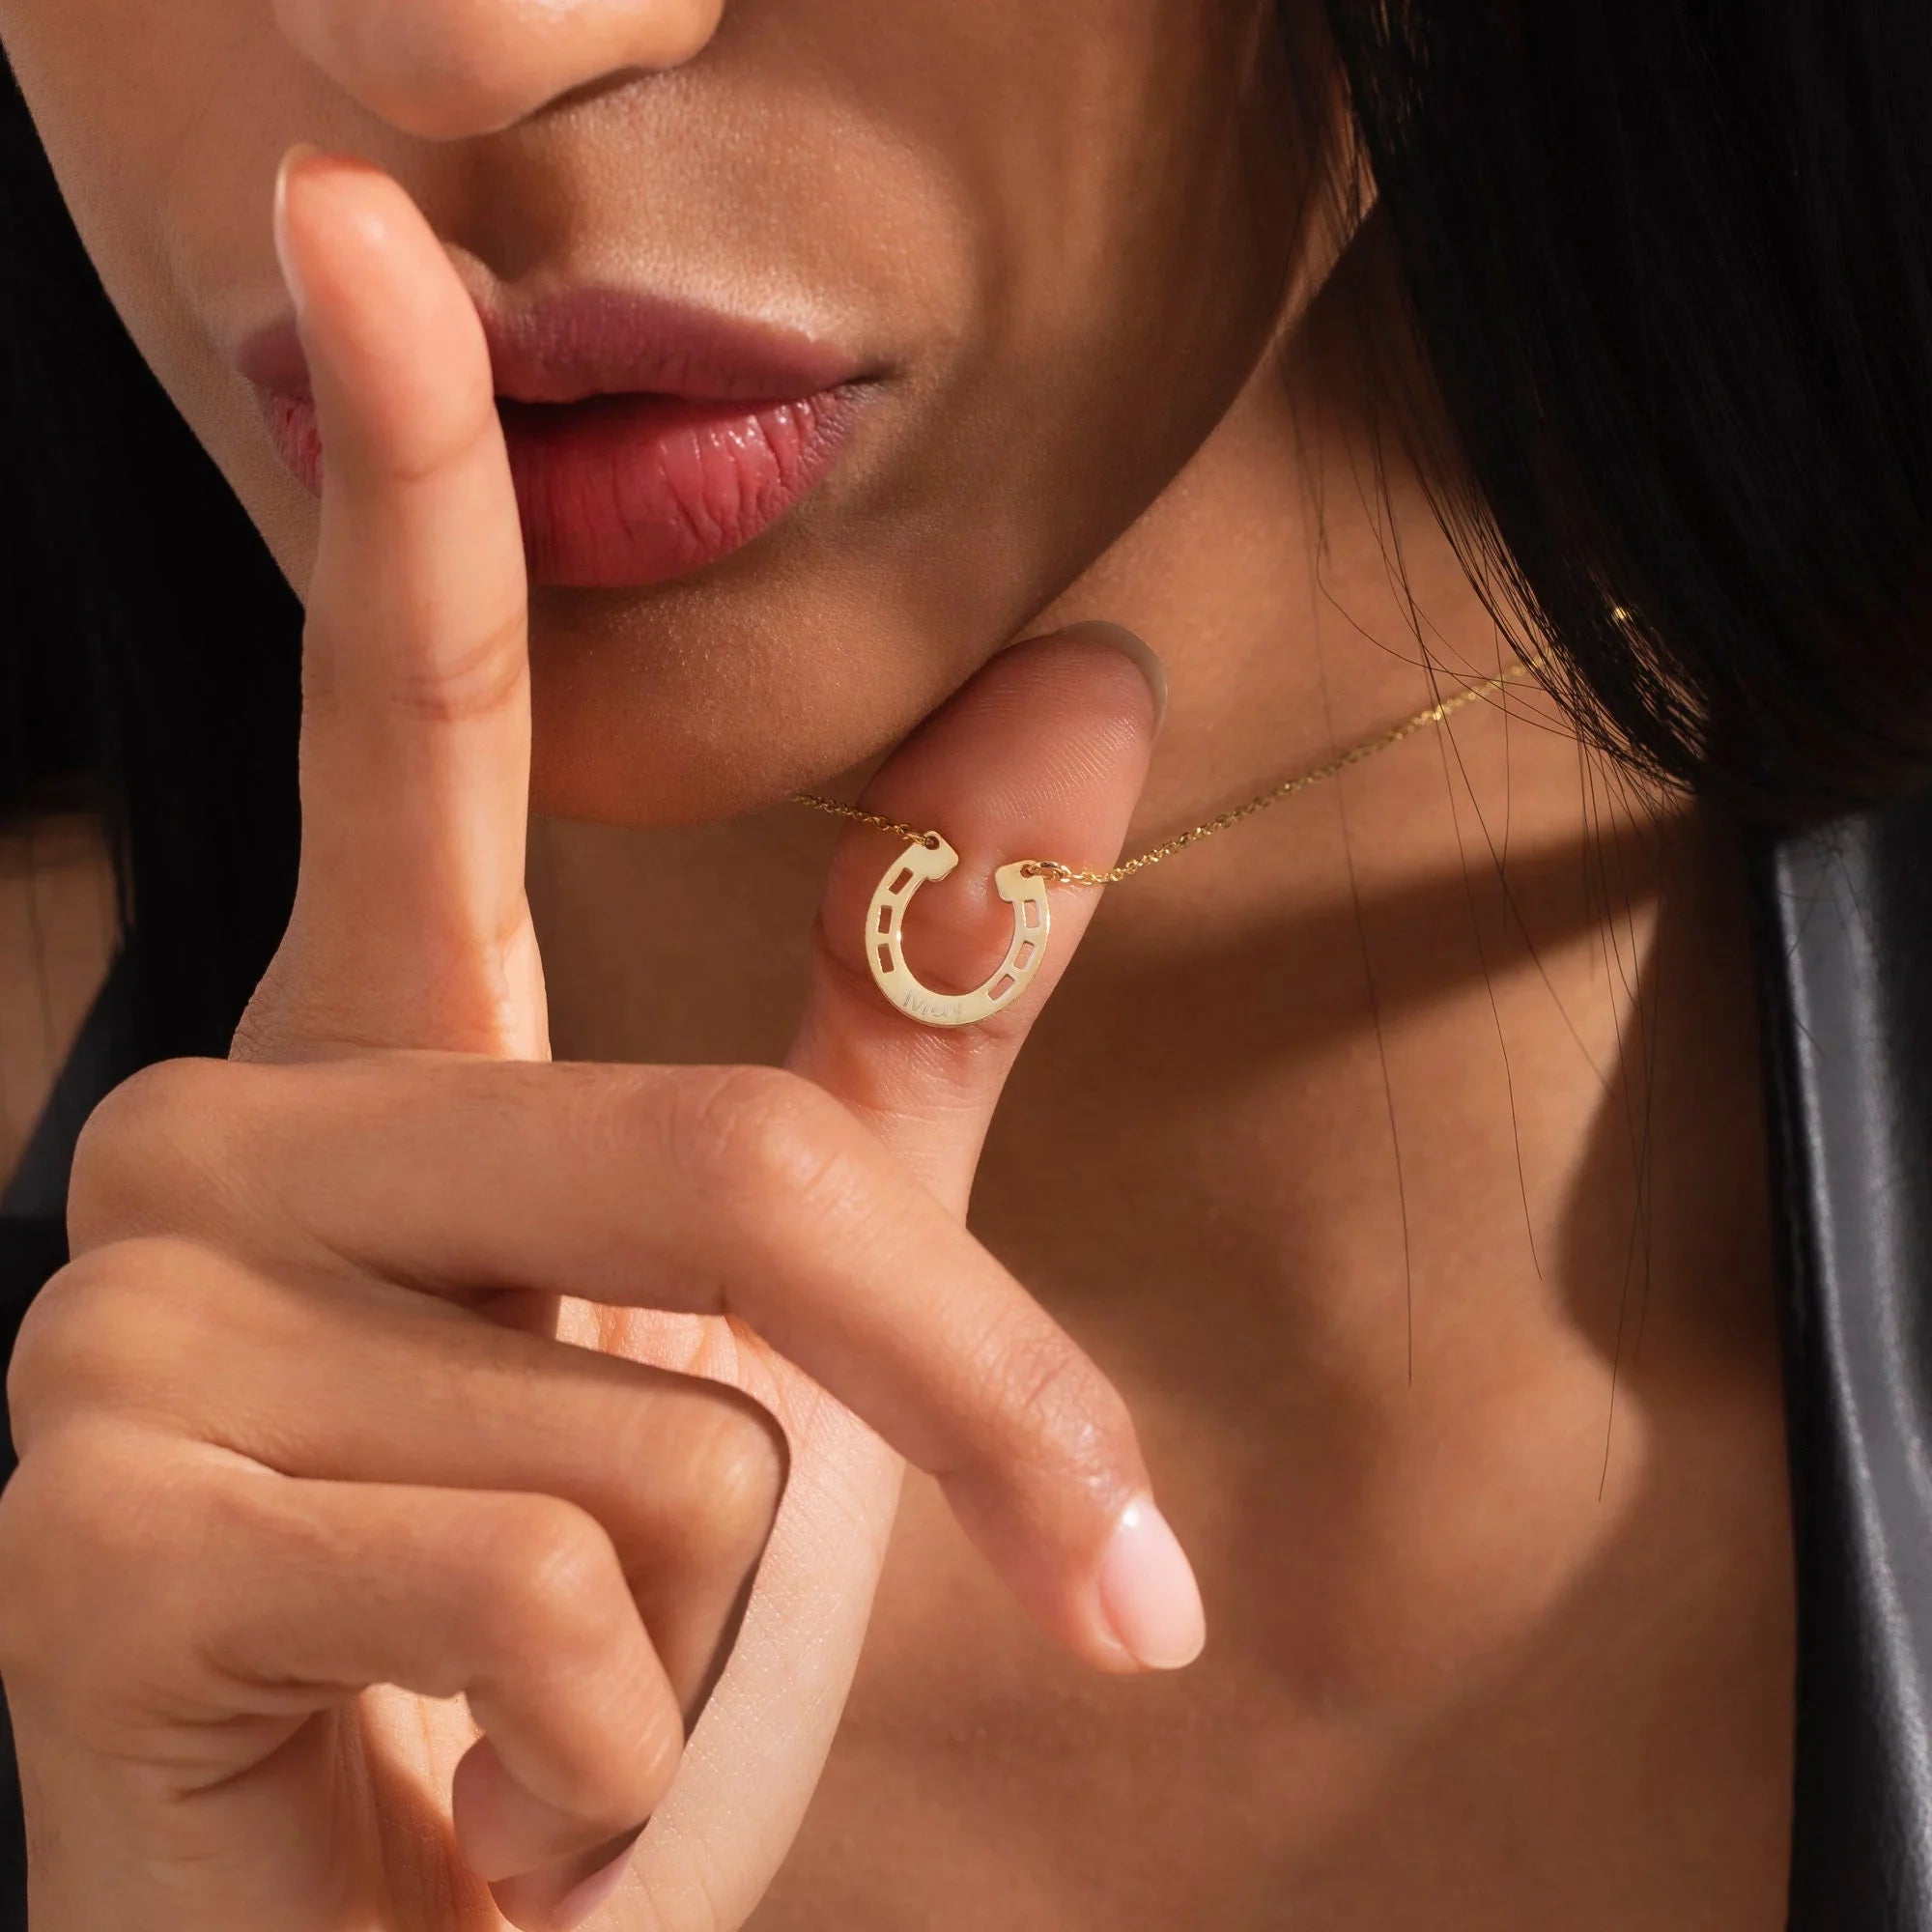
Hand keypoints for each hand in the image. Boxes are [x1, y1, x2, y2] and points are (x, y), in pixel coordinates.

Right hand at [0, 148, 1192, 1931]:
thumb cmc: (600, 1615)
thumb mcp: (785, 1299)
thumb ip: (913, 1003)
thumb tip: (1092, 677)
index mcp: (375, 1068)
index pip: (406, 725)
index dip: (401, 472)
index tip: (355, 217)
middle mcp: (208, 1144)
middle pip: (719, 1168)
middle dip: (951, 1406)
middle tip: (1077, 1577)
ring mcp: (122, 1333)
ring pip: (660, 1432)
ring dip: (734, 1627)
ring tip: (592, 1711)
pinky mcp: (88, 1545)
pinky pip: (545, 1601)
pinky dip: (617, 1755)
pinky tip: (484, 1802)